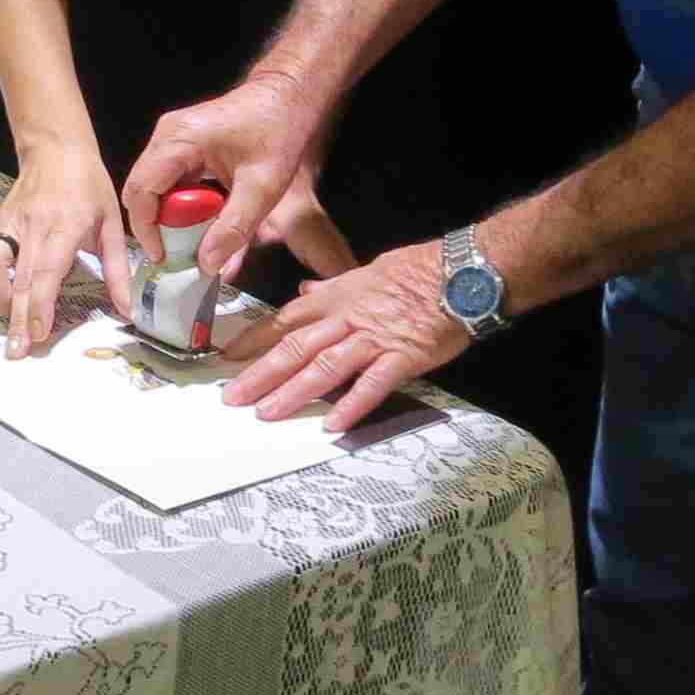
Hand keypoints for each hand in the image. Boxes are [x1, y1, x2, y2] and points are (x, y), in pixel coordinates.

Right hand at [0, 137, 134, 357]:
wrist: (55, 148)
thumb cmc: (88, 185)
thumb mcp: (112, 224)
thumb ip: (118, 270)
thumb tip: (126, 310)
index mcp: (64, 226)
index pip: (46, 270)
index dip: (40, 304)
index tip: (38, 333)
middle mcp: (31, 228)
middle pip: (18, 280)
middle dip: (16, 319)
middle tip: (16, 352)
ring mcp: (8, 225)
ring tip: (12, 322)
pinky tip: (2, 297)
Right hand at [121, 72, 356, 281]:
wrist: (290, 96)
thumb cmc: (279, 130)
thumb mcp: (262, 187)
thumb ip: (234, 228)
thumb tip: (207, 264)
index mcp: (180, 139)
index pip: (141, 191)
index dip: (146, 230)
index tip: (163, 257)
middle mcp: (168, 135)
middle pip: (142, 191)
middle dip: (158, 226)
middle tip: (182, 252)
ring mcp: (174, 138)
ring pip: (156, 188)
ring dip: (174, 216)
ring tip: (199, 237)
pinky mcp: (184, 145)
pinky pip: (171, 181)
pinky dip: (185, 204)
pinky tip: (209, 216)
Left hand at [216, 238, 465, 431]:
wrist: (464, 272)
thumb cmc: (422, 270)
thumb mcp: (368, 271)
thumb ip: (333, 289)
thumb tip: (306, 294)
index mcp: (338, 297)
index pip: (287, 319)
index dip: (255, 339)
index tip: (231, 357)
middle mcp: (349, 318)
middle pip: (295, 347)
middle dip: (260, 373)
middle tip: (233, 396)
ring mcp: (374, 338)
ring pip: (324, 366)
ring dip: (293, 391)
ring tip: (266, 413)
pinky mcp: (402, 356)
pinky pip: (372, 384)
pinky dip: (351, 405)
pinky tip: (332, 424)